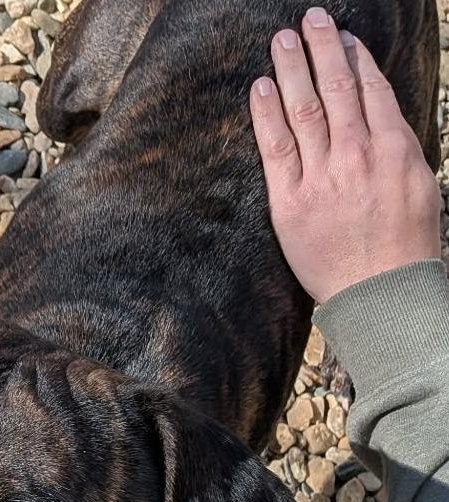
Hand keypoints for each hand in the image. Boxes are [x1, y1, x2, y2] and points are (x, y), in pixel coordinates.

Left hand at [249, 6, 440, 303]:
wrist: (381, 295)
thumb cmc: (403, 248)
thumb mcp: (419, 189)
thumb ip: (398, 152)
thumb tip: (382, 124)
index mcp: (396, 150)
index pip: (372, 91)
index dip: (356, 59)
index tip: (345, 38)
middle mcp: (359, 156)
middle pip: (338, 89)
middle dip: (323, 49)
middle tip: (309, 19)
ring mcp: (324, 177)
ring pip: (306, 109)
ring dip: (292, 68)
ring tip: (281, 40)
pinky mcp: (291, 202)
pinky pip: (277, 149)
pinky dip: (267, 115)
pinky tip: (260, 87)